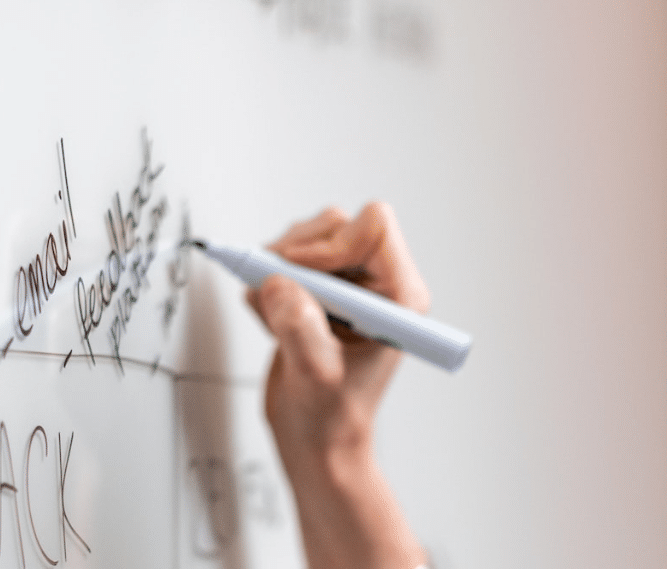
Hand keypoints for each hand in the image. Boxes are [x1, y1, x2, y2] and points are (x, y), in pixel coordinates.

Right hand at [246, 201, 427, 568]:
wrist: (316, 441)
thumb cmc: (332, 419)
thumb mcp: (316, 376)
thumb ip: (300, 327)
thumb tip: (277, 284)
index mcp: (399, 297)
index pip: (374, 227)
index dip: (330, 244)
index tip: (300, 277)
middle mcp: (378, 285)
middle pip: (336, 225)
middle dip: (297, 254)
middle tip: (276, 291)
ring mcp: (347, 286)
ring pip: (308, 238)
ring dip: (278, 269)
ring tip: (274, 316)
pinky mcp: (318, 292)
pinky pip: (285, 261)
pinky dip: (266, 284)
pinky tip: (271, 323)